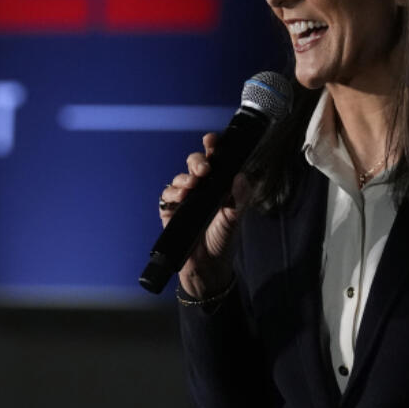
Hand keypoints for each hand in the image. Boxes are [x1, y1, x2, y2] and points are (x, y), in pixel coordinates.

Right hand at [158, 132, 250, 299]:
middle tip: (203, 170)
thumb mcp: (236, 218)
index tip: (211, 140)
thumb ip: (241, 196)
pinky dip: (172, 193)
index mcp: (219, 186)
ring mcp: (185, 199)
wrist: (208, 267)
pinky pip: (167, 195)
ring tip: (191, 186)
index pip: (215, 160)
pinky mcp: (171, 211)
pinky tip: (180, 198)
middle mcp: (201, 189)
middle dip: (197, 161)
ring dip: (184, 178)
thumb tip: (240, 176)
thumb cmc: (223, 240)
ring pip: (180, 178)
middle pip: (195, 164)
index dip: (212, 147)